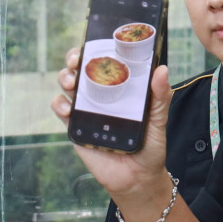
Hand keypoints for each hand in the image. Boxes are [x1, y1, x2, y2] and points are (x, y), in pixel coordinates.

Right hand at [53, 46, 173, 216]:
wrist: (138, 179)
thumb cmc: (150, 147)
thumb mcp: (158, 119)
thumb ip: (160, 96)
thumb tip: (162, 69)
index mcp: (120, 88)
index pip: (105, 62)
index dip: (96, 48)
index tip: (94, 42)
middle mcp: (101, 95)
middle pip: (81, 69)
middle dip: (74, 58)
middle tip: (77, 60)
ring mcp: (87, 110)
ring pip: (68, 86)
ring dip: (65, 78)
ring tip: (72, 82)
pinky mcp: (76, 128)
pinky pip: (61, 110)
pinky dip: (60, 104)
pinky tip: (68, 107)